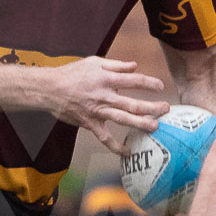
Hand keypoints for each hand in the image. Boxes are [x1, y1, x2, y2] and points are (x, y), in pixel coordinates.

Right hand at [47, 58, 167, 155]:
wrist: (49, 89)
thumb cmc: (72, 74)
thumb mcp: (94, 63)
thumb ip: (116, 66)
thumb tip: (135, 66)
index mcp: (107, 79)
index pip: (134, 80)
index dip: (150, 83)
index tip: (160, 87)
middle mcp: (104, 96)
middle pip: (133, 103)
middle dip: (152, 107)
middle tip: (166, 108)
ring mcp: (97, 112)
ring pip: (123, 120)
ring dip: (141, 124)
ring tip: (155, 127)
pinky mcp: (90, 124)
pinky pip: (105, 138)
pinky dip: (116, 147)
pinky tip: (128, 153)